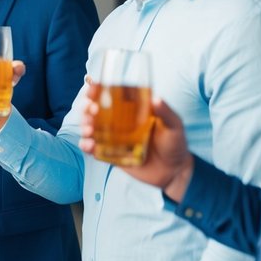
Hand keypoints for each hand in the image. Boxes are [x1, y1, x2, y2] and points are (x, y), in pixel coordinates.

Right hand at [78, 90, 195, 199]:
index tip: (93, 88)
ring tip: (89, 130)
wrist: (175, 172)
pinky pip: (94, 149)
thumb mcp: (174, 126)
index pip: (110, 97)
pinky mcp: (111, 155)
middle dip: (87, 109)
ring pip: (91, 129)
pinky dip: (87, 146)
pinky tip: (88, 145)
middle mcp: (119, 123)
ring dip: (84, 126)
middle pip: (95, 112)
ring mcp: (113, 139)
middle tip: (92, 111)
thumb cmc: (176, 145)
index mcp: (131, 111)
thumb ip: (166, 113)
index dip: (97, 91)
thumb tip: (156, 99)